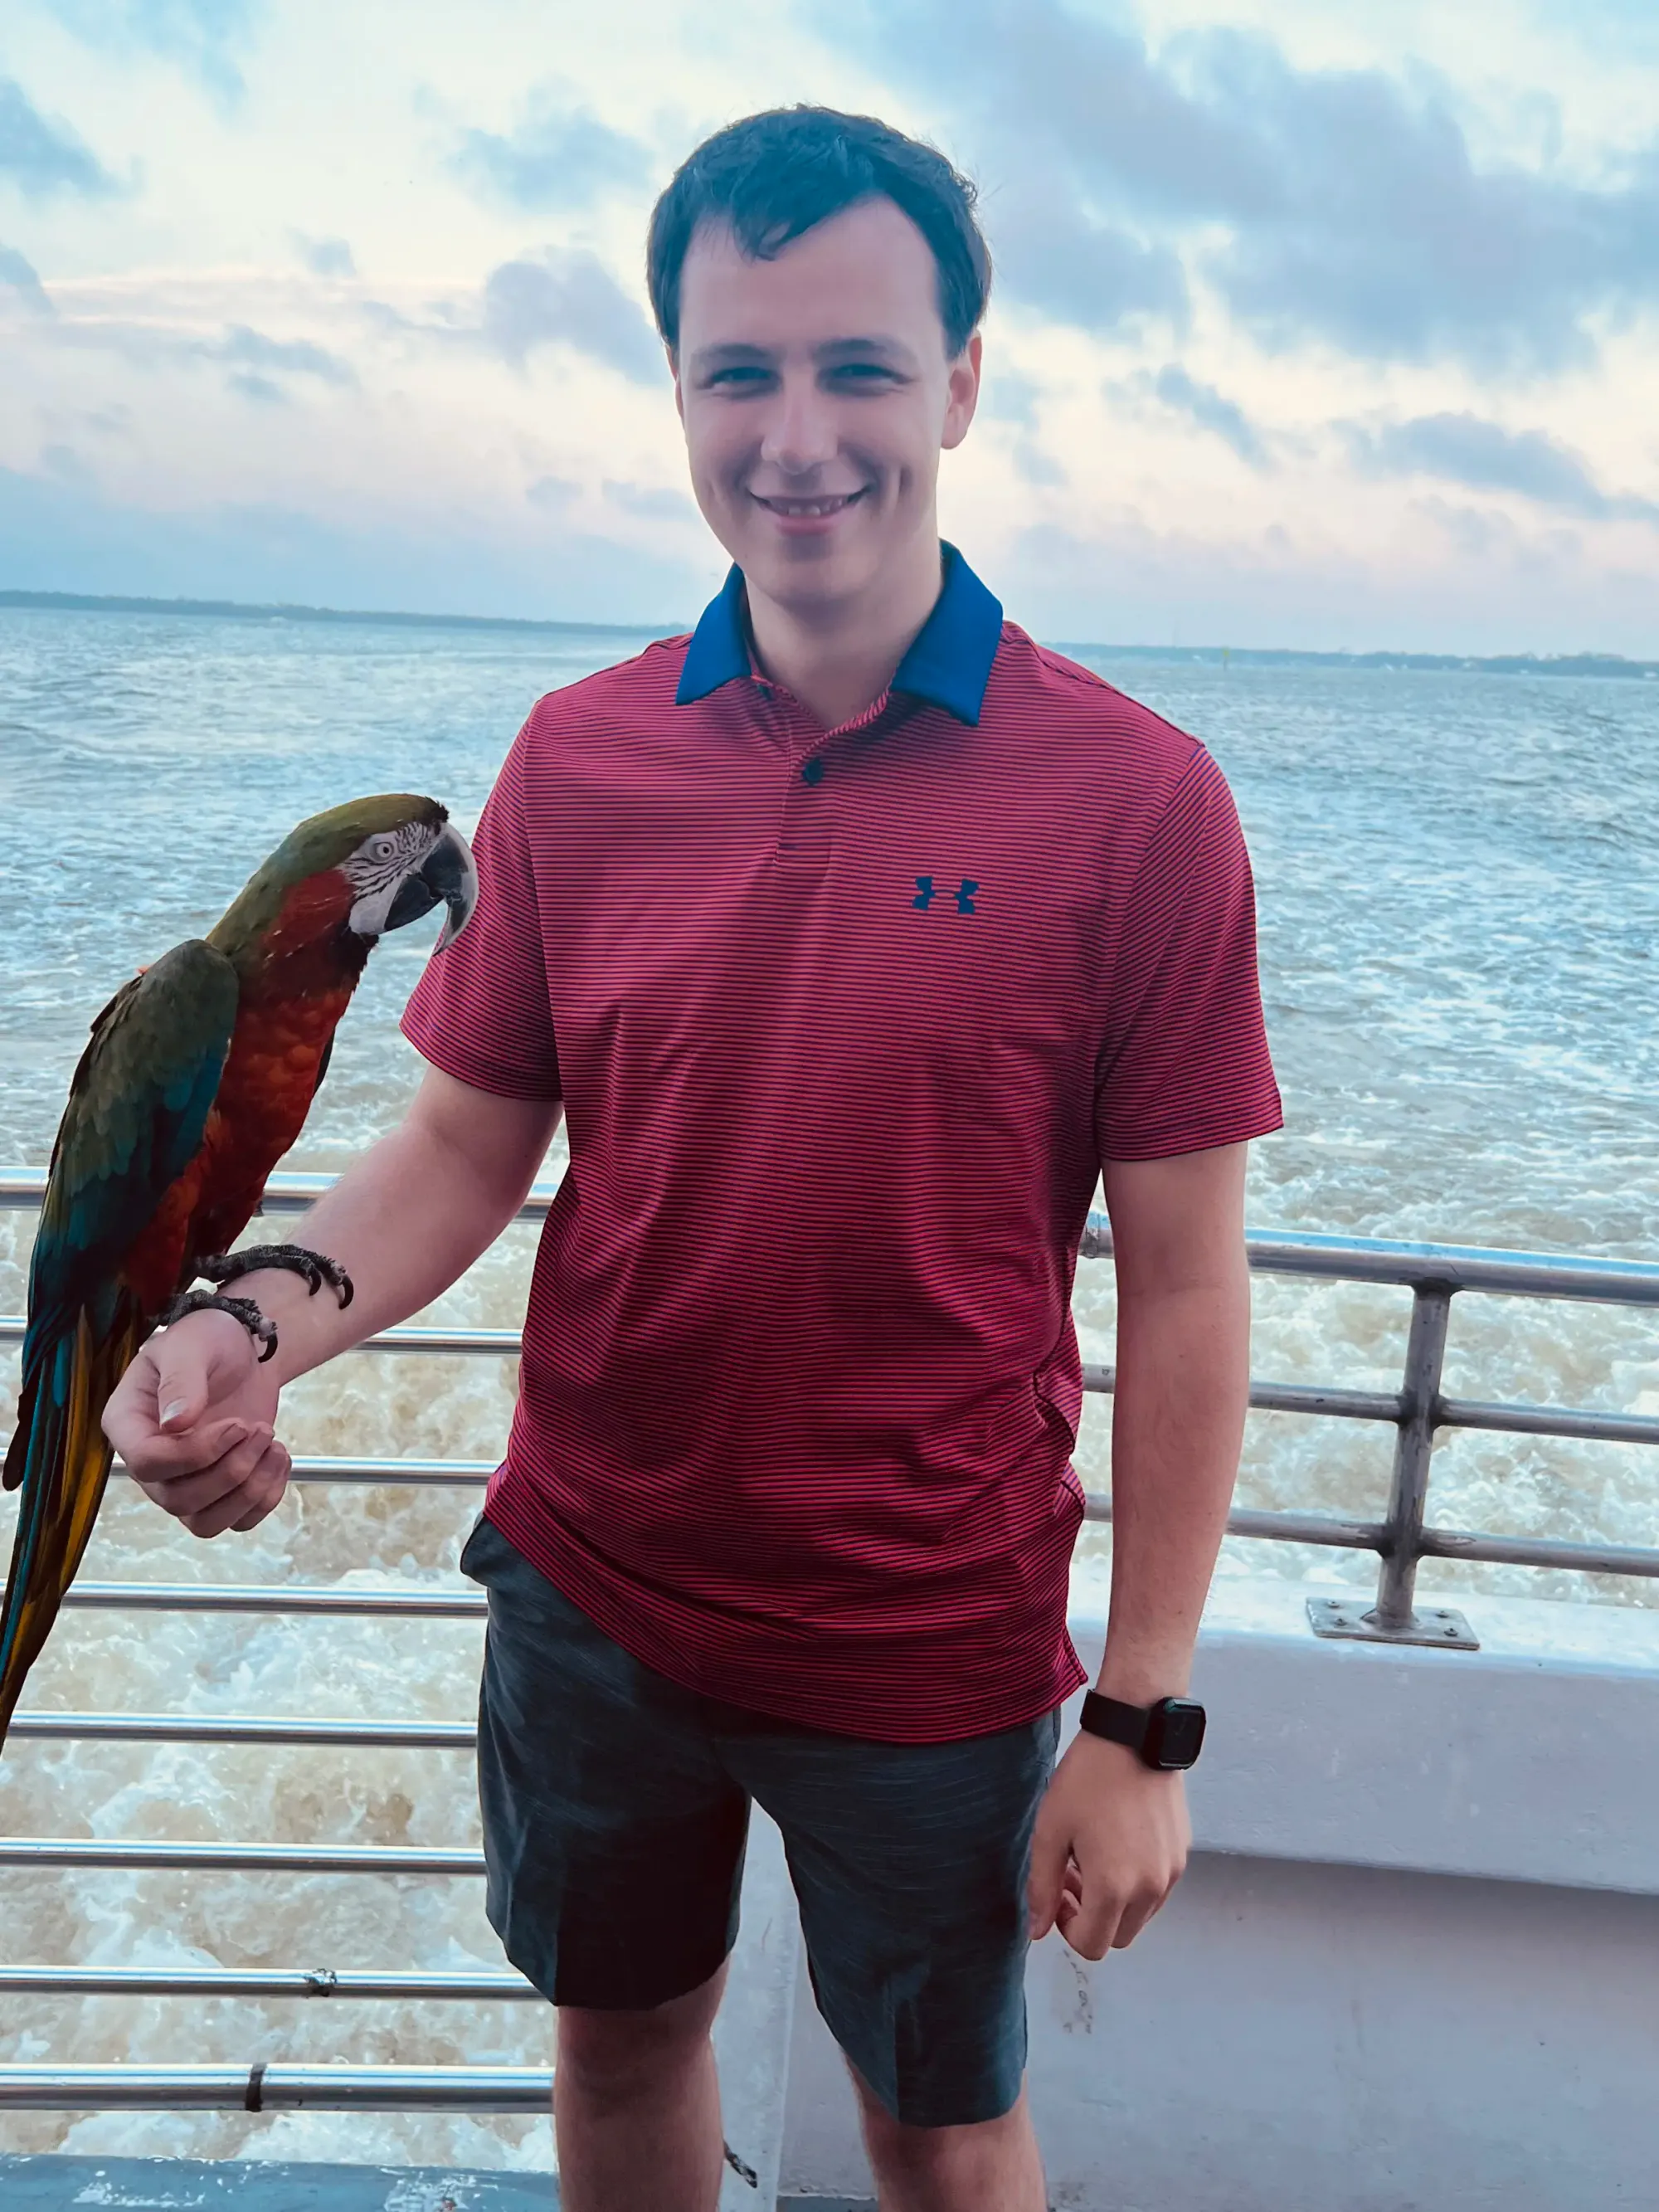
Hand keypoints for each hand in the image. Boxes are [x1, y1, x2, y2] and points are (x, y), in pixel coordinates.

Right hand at [102, 1308, 290, 1537]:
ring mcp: (183, 1481)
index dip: (194, 1453)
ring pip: (206, 1523)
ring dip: (249, 1491)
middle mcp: (150, 1462)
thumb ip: (182, 1380)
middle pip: (178, 1500)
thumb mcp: (192, 1345)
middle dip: (230, 1470)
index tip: (236, 1424)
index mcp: (128, 1424)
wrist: (240, 1350)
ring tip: (274, 1445)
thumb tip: (174, 1424)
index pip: (146, 1463)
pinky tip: (279, 1458)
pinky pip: (238, 1522)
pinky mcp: (219, 1491)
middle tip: (260, 1429)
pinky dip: (266, 1498)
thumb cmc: (207, 1339)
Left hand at [1027, 1730, 1190, 1958]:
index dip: (1067, 1928)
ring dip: (1114, 1902)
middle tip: (1071, 1876)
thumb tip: (1037, 1931)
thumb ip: (1042, 1887)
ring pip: (1139, 1916)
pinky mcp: (1181, 1853)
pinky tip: (1116, 1843)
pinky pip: (1156, 1889)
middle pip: (1118, 1937)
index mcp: (1114, 1887)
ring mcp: (1170, 1872)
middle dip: (1091, 1918)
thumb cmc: (1088, 1779)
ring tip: (1092, 1856)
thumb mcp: (1051, 1830)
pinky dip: (1135, 1883)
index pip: (1092, 1945)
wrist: (1134, 1734)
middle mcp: (1150, 1888)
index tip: (1057, 1894)